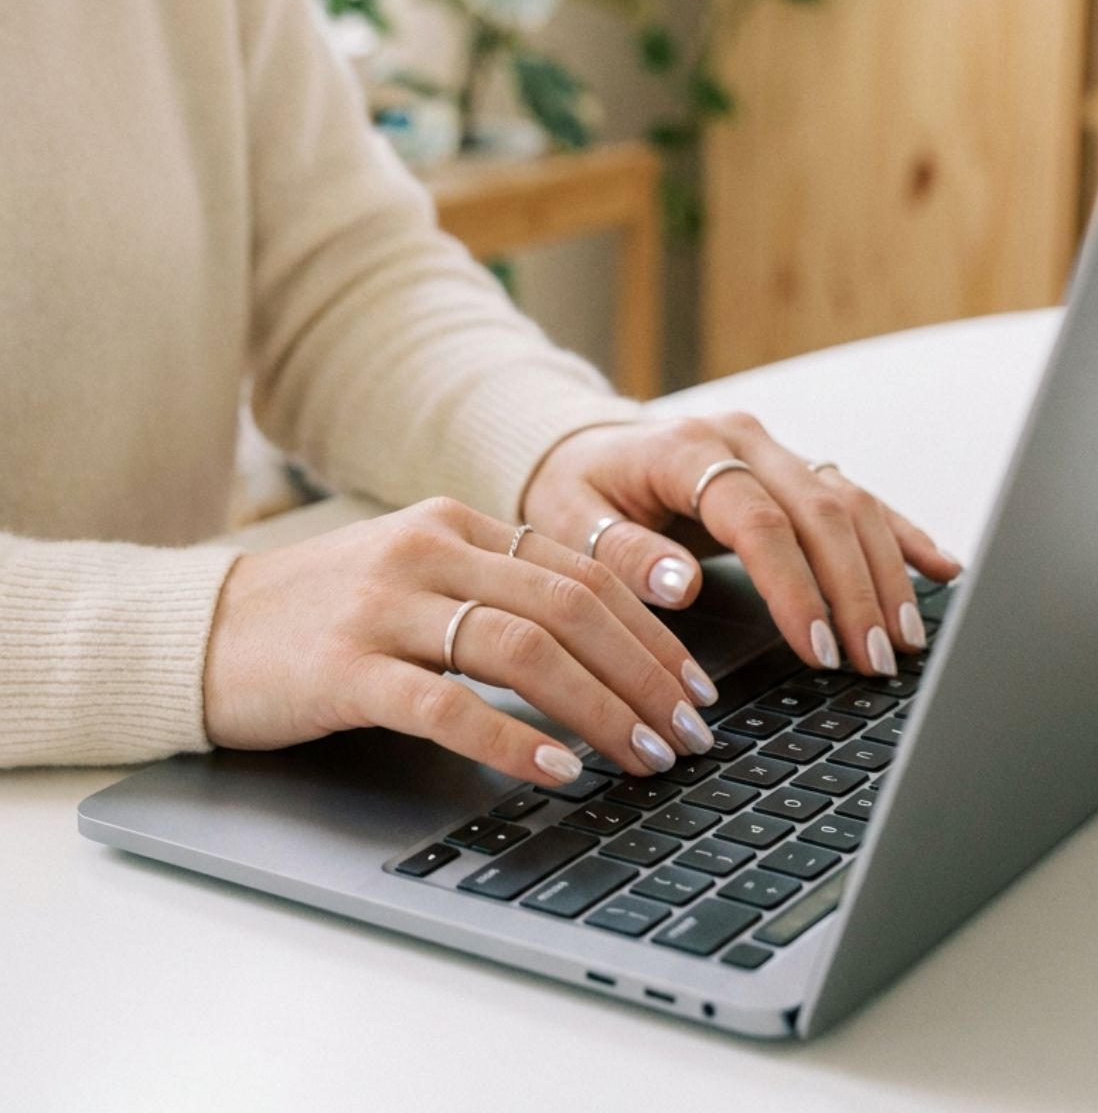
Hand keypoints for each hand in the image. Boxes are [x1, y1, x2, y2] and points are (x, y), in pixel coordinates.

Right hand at [202, 497, 719, 784]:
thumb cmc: (325, 614)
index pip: (582, 568)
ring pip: (523, 649)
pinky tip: (557, 771)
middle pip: (569, 606)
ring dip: (599, 708)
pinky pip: (447, 705)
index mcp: (456, 523)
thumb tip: (604, 644)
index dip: (651, 630)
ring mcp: (384, 606)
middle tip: (687, 733)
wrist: (207, 628)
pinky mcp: (344, 668)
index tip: (693, 686)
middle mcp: (428, 550)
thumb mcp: (416, 573)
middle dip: (644, 674)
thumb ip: (496, 588)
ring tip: (642, 757)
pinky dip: (512, 740)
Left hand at [522, 416, 962, 680]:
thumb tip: (683, 585)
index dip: (796, 587)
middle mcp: (742, 439)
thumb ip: (624, 554)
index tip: (818, 649)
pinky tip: (940, 568)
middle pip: (822, 511)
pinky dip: (901, 534)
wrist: (583, 447)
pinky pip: (859, 495)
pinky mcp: (793, 465)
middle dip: (856, 590)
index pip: (761, 520)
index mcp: (687, 448)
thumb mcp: (571, 523)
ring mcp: (773, 448)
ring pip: (851, 502)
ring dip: (887, 572)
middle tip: (875, 661)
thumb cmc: (576, 491)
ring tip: (905, 640)